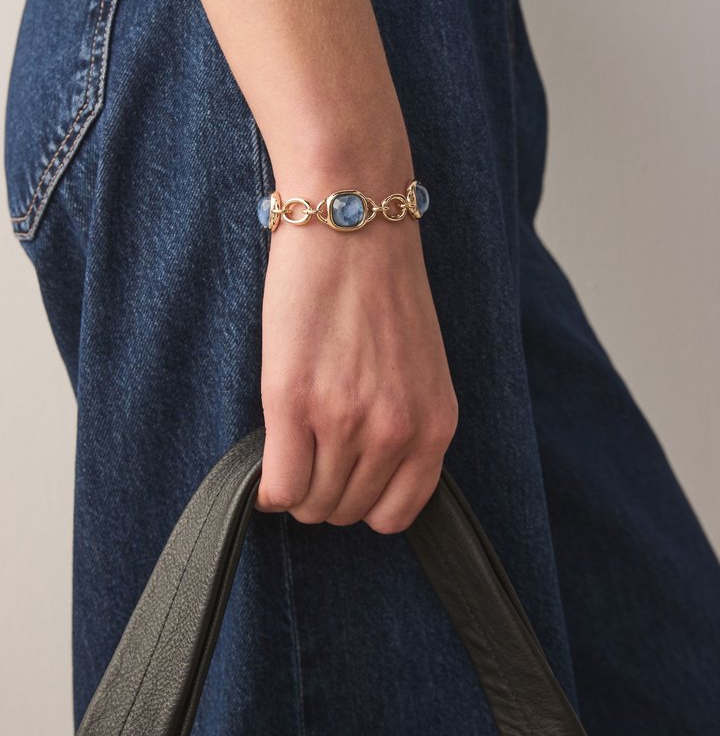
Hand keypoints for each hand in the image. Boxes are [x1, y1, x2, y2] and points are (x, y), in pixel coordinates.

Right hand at [257, 197, 458, 532]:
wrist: (352, 221)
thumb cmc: (383, 284)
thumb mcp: (421, 366)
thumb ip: (405, 423)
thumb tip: (368, 475)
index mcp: (435, 423)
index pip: (398, 513)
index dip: (364, 504)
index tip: (345, 481)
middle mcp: (395, 430)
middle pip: (349, 511)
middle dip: (326, 494)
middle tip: (310, 457)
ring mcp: (344, 420)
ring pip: (313, 503)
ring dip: (296, 489)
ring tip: (291, 450)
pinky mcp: (293, 401)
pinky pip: (279, 485)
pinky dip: (268, 488)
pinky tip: (267, 464)